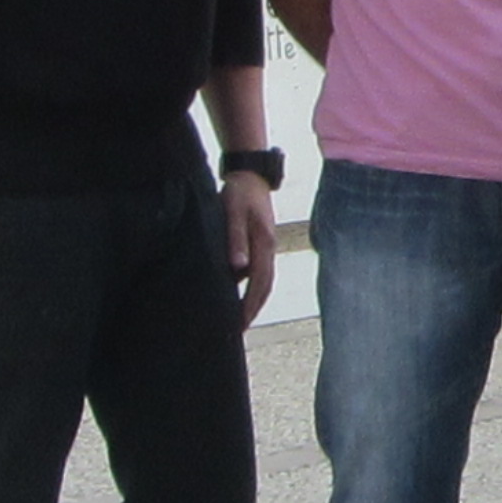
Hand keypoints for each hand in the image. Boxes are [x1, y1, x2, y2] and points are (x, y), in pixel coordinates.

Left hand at [220, 172, 278, 328]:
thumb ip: (235, 240)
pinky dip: (250, 285)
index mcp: (264, 244)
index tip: (239, 325)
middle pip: (265, 286)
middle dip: (253, 309)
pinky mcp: (261, 241)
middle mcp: (269, 248)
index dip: (250, 306)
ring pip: (262, 279)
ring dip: (253, 299)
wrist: (249, 173)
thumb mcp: (233, 213)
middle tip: (240, 329)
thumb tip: (239, 268)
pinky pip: (257, 269)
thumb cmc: (238, 192)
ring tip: (240, 316)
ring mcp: (267, 245)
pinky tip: (237, 290)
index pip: (259, 284)